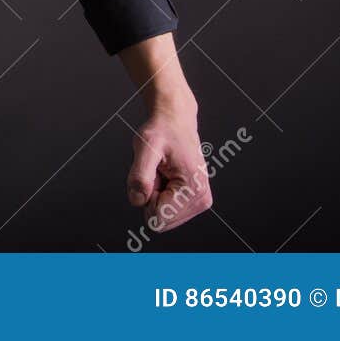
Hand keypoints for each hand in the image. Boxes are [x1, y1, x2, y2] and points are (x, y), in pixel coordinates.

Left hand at [127, 100, 211, 231]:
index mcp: (193, 191)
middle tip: (157, 172)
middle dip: (151, 197)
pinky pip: (166, 209)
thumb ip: (140, 176)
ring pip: (162, 216)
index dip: (146, 197)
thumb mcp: (145, 147)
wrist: (175, 120)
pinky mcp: (195, 200)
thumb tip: (137, 201)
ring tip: (162, 171)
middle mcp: (201, 200)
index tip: (153, 174)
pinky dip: (160, 193)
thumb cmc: (162, 130)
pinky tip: (166, 174)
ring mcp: (200, 201)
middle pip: (160, 220)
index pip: (157, 219)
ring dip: (155, 194)